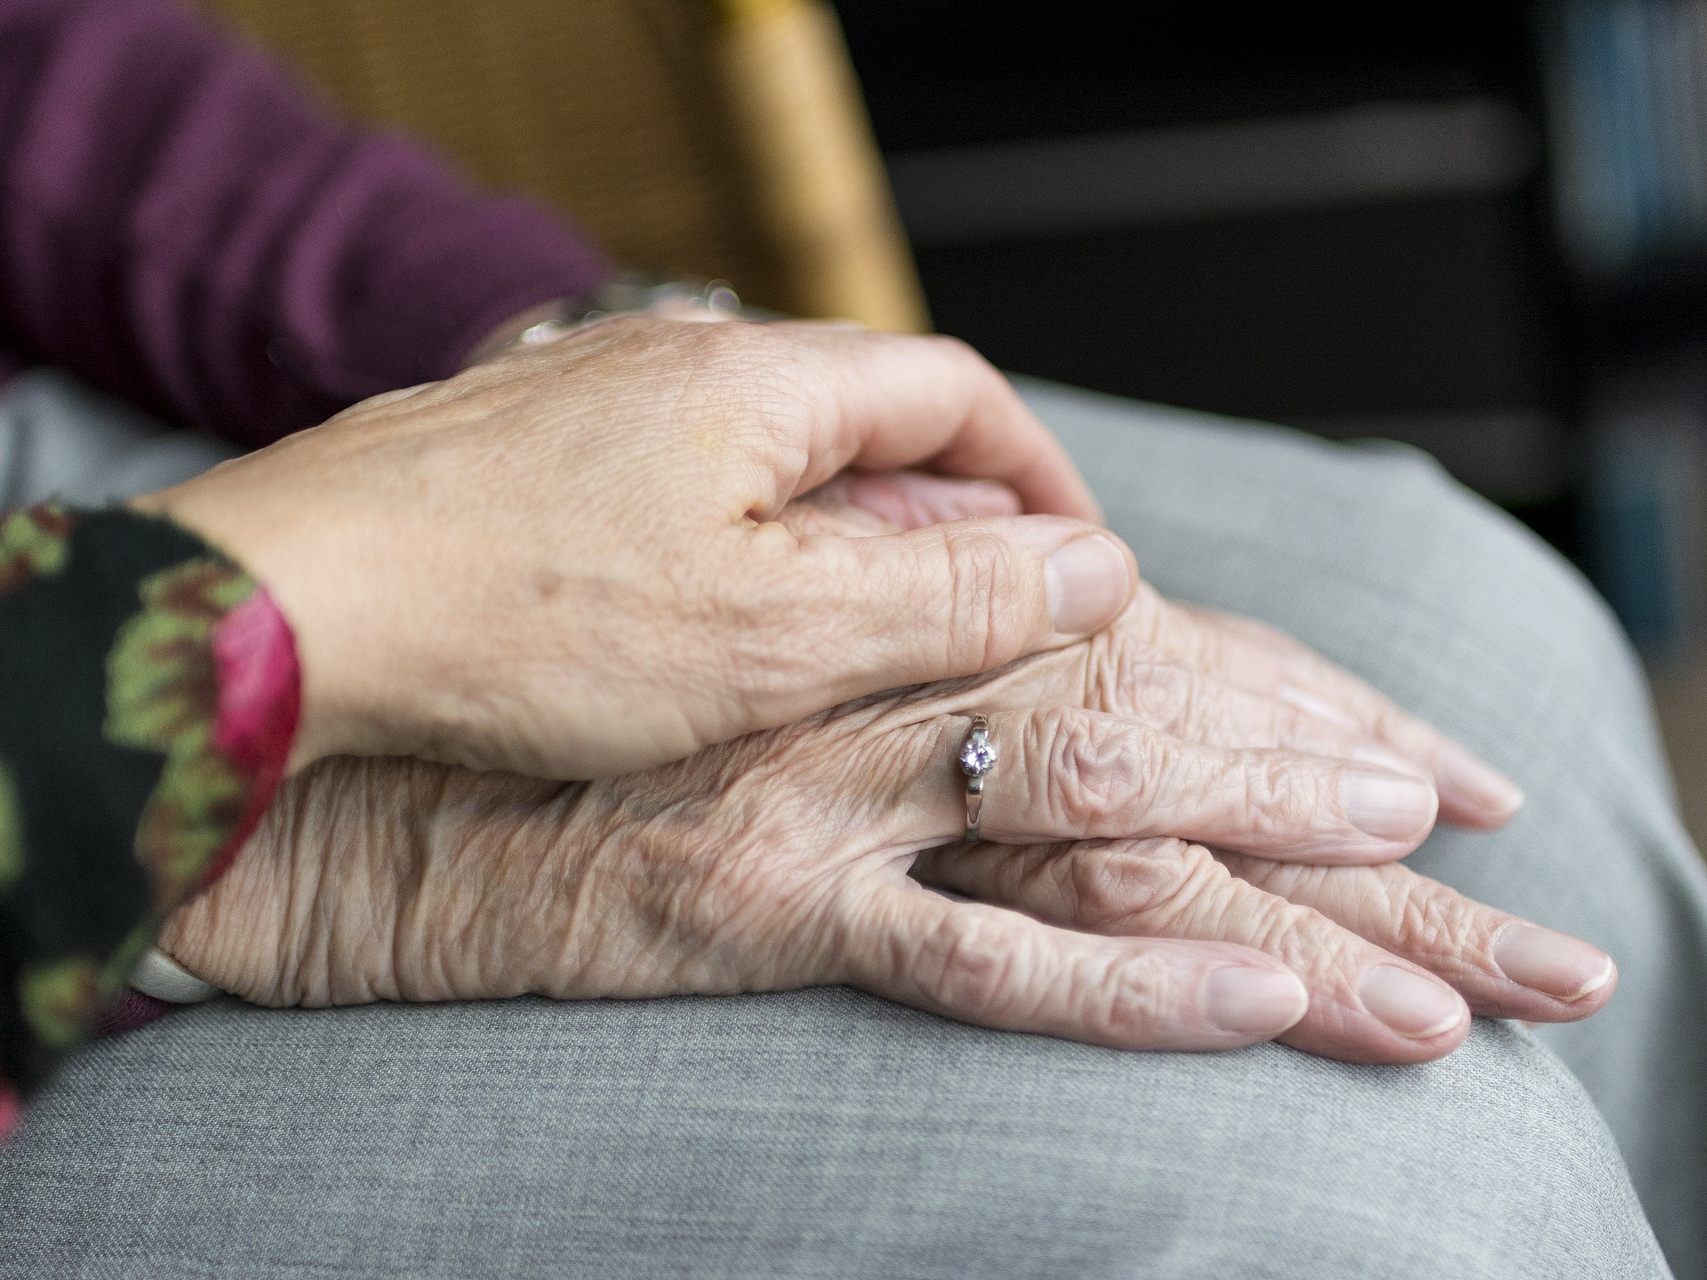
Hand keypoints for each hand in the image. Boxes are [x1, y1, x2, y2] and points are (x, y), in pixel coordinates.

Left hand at [132, 316, 1122, 778]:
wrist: (286, 612)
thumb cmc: (522, 618)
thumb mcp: (777, 630)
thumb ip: (946, 596)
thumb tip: (1094, 569)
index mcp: (760, 382)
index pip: (956, 392)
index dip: (1037, 476)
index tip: (1077, 562)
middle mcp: (677, 361)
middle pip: (867, 418)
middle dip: (947, 515)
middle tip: (978, 621)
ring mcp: (593, 400)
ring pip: (768, 458)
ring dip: (843, 537)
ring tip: (859, 640)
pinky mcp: (525, 457)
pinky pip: (677, 488)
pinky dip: (738, 549)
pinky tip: (714, 629)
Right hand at [160, 485, 1609, 1064]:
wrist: (388, 763)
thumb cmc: (568, 698)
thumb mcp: (740, 651)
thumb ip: (874, 638)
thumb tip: (996, 634)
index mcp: (893, 621)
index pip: (1144, 653)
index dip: (1288, 699)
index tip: (1419, 752)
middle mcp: (887, 686)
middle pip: (1164, 733)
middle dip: (1339, 790)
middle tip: (1486, 838)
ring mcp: (840, 793)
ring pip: (1111, 826)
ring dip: (1289, 883)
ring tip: (1453, 968)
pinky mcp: (774, 902)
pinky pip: (979, 953)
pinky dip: (1129, 981)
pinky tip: (1260, 1005)